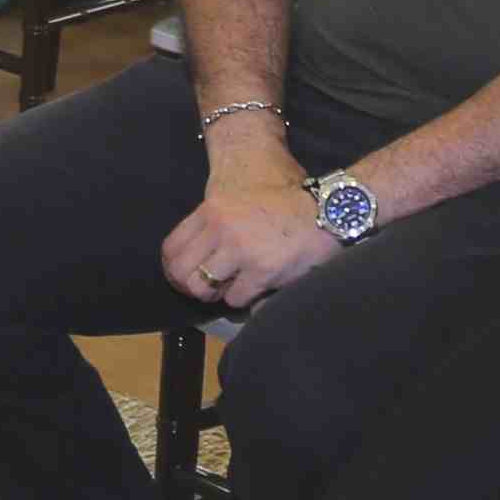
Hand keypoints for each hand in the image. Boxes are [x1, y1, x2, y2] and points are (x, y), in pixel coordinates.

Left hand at [161, 152, 343, 311]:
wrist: (326, 208)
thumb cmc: (286, 202)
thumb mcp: (240, 200)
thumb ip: (217, 222)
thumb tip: (199, 254)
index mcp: (212, 210)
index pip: (172, 247)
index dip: (173, 268)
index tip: (183, 277)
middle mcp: (221, 229)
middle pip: (182, 274)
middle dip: (193, 286)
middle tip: (208, 289)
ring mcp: (241, 251)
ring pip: (205, 289)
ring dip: (219, 292)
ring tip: (236, 285)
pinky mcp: (262, 271)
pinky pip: (236, 299)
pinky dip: (245, 298)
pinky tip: (259, 286)